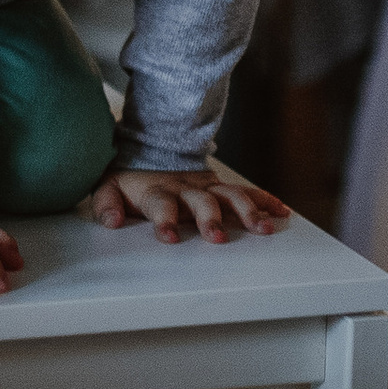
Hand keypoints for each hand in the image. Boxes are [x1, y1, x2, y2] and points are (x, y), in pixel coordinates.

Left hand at [84, 164, 291, 241]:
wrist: (149, 149)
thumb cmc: (129, 178)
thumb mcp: (108, 188)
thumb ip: (106, 205)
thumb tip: (112, 222)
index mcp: (158, 191)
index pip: (162, 205)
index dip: (166, 220)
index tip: (170, 237)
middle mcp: (186, 188)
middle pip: (202, 202)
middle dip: (211, 219)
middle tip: (218, 238)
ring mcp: (206, 186)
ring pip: (230, 195)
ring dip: (248, 211)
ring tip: (262, 229)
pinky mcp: (220, 186)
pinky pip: (246, 191)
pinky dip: (265, 200)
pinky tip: (281, 212)